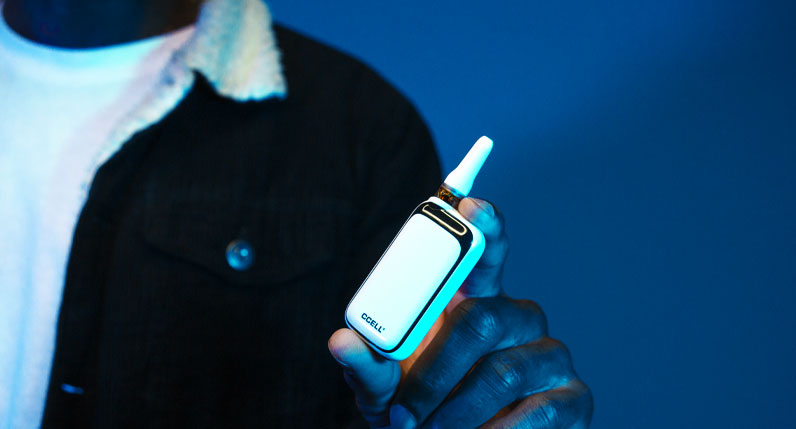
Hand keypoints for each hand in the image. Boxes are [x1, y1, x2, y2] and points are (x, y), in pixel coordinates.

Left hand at [329, 198, 591, 427]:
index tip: (471, 205)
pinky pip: (539, 413)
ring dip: (456, 414)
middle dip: (433, 373)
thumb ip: (367, 365)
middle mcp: (517, 318)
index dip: (484, 224)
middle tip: (403, 413)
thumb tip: (341, 341)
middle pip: (480, 319)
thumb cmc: (419, 409)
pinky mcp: (573, 398)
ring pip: (502, 373)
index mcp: (475, 300)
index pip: (487, 250)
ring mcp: (550, 355)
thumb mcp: (384, 389)